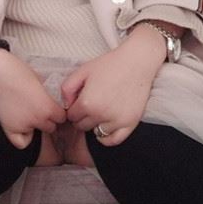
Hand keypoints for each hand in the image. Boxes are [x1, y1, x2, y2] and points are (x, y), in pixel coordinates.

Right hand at [0, 49, 66, 152]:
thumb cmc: (16, 70)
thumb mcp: (40, 80)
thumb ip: (48, 95)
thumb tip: (53, 101)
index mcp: (48, 107)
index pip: (61, 117)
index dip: (57, 111)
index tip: (51, 106)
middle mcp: (37, 119)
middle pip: (51, 126)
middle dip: (47, 118)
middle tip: (38, 107)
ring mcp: (22, 125)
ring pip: (38, 132)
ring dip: (36, 124)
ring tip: (27, 111)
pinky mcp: (8, 129)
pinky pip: (22, 142)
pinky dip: (23, 136)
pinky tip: (21, 124)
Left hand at [60, 32, 163, 147]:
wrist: (137, 62)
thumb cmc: (109, 64)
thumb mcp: (83, 71)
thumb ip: (67, 88)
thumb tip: (66, 105)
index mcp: (86, 103)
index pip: (71, 116)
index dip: (73, 108)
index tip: (79, 102)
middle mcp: (100, 115)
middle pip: (82, 126)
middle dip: (82, 117)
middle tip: (89, 105)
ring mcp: (116, 121)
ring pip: (96, 132)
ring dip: (95, 124)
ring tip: (100, 110)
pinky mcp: (130, 123)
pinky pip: (113, 140)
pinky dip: (107, 137)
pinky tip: (105, 126)